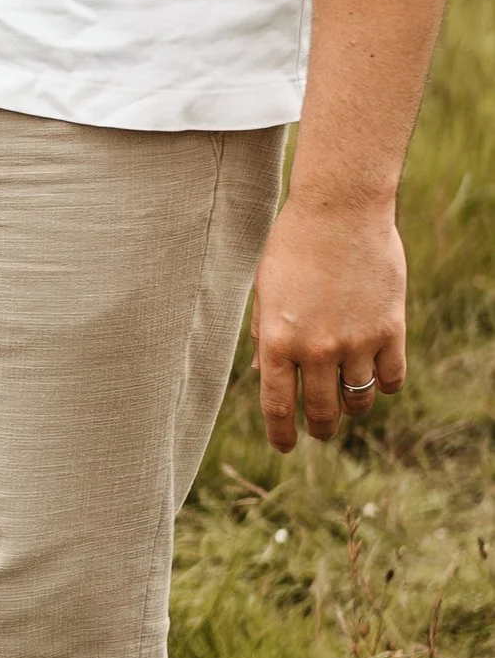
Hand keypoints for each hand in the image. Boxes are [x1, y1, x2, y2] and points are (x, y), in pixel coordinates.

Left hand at [251, 189, 404, 444]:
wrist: (340, 210)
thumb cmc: (293, 245)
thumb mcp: (266, 290)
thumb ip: (267, 334)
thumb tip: (266, 372)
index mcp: (276, 340)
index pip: (278, 406)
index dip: (281, 434)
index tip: (285, 446)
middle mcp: (316, 349)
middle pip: (320, 411)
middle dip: (319, 427)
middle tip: (320, 431)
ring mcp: (357, 342)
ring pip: (358, 401)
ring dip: (351, 409)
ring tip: (347, 405)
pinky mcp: (390, 330)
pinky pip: (391, 379)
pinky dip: (383, 386)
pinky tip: (376, 380)